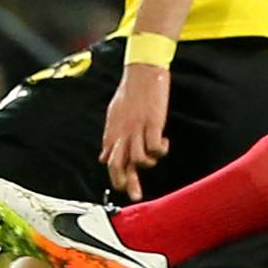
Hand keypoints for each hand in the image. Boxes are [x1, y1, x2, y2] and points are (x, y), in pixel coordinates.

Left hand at [102, 65, 169, 200]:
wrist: (141, 73)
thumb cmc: (129, 93)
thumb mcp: (113, 117)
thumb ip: (109, 139)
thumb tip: (103, 157)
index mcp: (114, 133)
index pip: (110, 161)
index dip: (115, 176)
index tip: (123, 187)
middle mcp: (123, 133)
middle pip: (119, 164)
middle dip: (126, 182)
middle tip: (135, 194)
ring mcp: (137, 129)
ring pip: (138, 158)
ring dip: (147, 164)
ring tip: (155, 157)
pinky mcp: (153, 123)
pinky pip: (155, 146)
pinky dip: (160, 150)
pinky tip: (164, 142)